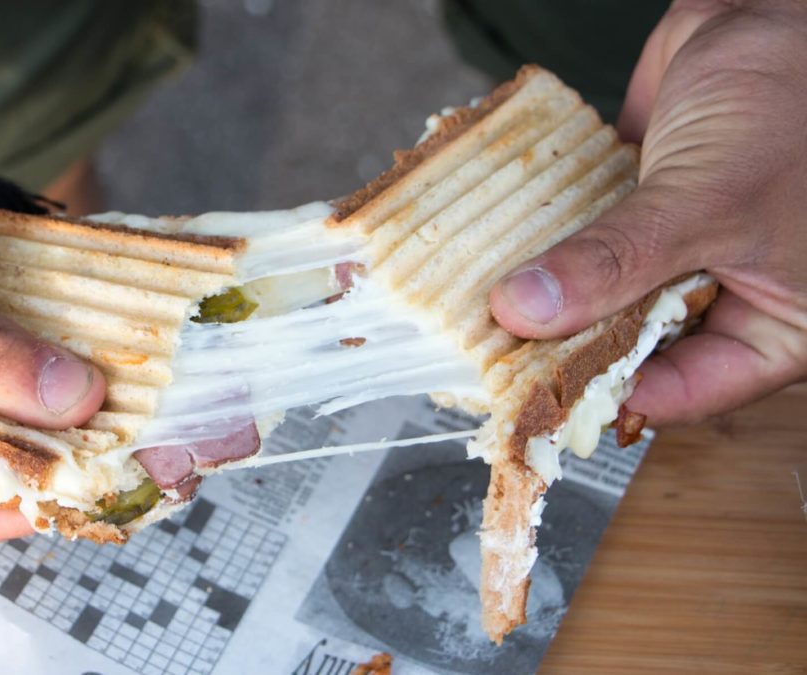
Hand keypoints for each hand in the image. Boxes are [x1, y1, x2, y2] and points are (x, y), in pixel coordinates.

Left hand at [489, 0, 806, 424]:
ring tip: (481, 317)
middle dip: (567, 348)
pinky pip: (584, 243)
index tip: (530, 397)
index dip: (607, 396)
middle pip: (633, 349)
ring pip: (601, 296)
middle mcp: (726, 296)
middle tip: (492, 357)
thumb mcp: (709, 201)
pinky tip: (496, 261)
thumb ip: (617, 263)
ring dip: (548, 299)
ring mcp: (678, 253)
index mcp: (776, 325)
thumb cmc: (794, 104)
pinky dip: (547, 248)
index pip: (682, 390)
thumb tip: (527, 311)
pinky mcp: (639, 211)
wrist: (781, 10)